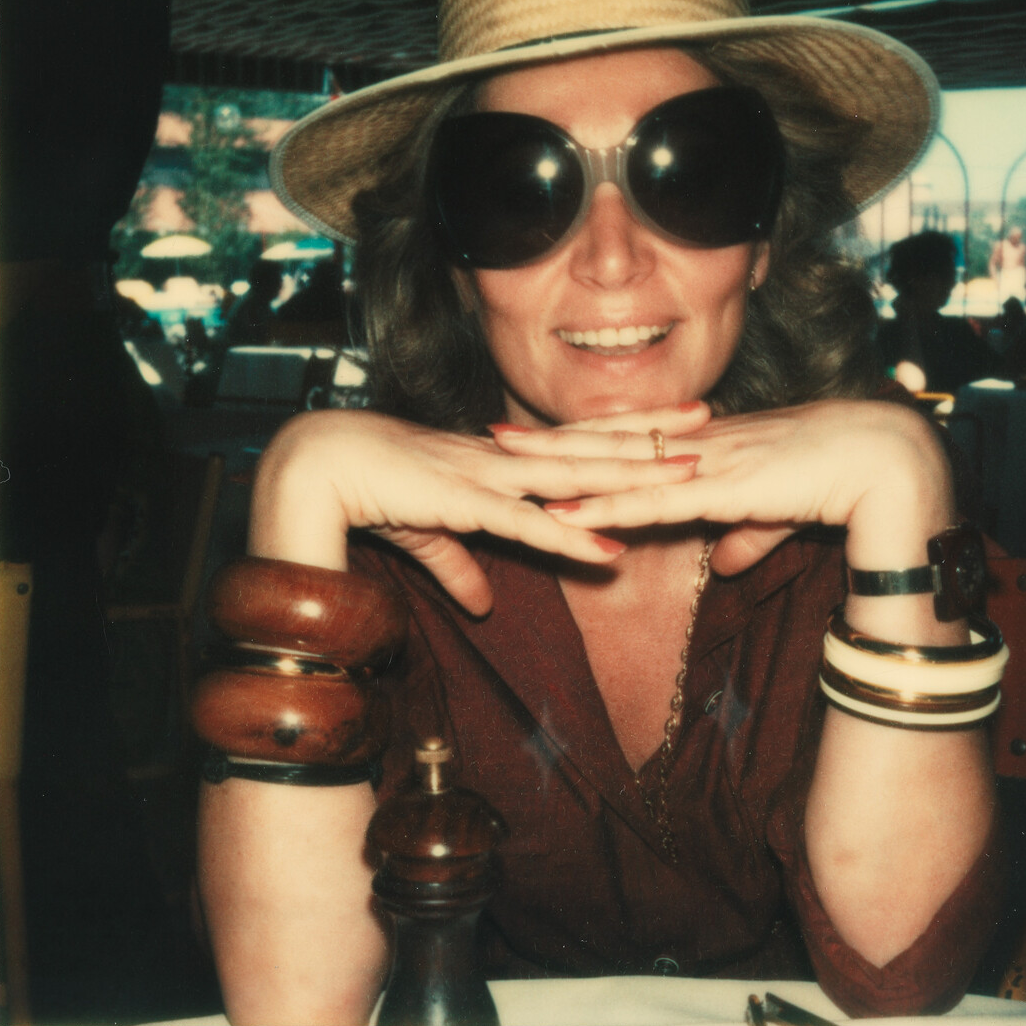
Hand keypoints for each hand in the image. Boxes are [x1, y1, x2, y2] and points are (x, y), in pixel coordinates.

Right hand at [249, 407, 704, 613]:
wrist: (317, 470)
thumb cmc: (368, 492)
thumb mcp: (427, 537)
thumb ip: (460, 567)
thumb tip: (483, 605)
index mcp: (498, 458)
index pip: (575, 437)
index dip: (624, 430)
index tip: (671, 422)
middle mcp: (503, 458)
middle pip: (592, 441)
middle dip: (650, 433)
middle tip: (708, 420)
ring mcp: (488, 477)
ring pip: (575, 473)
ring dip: (631, 475)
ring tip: (686, 473)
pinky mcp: (465, 504)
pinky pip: (526, 522)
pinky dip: (568, 534)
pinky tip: (608, 544)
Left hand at [493, 399, 955, 577]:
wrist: (890, 461)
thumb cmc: (847, 479)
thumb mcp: (784, 514)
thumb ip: (749, 534)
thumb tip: (724, 563)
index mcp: (715, 444)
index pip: (637, 436)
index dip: (586, 436)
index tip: (541, 434)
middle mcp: (701, 445)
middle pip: (610, 441)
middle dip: (550, 441)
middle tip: (491, 434)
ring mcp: (706, 463)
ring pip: (617, 467)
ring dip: (559, 470)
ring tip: (505, 465)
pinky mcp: (720, 490)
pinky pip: (647, 503)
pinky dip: (601, 510)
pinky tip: (562, 515)